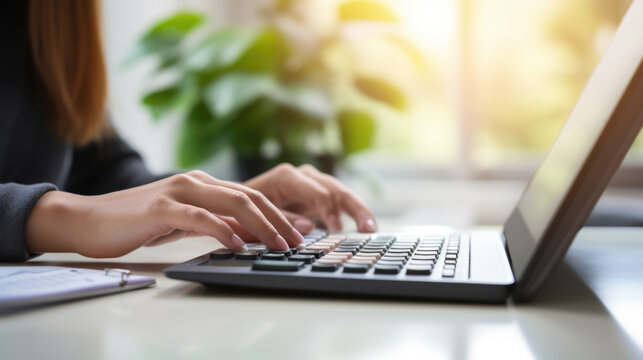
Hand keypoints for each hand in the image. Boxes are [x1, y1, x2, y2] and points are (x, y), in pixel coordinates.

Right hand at [25, 171, 305, 256]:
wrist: (89, 219)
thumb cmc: (137, 223)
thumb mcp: (184, 223)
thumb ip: (215, 224)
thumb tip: (250, 235)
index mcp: (203, 184)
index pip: (251, 196)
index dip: (279, 214)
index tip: (300, 232)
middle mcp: (196, 182)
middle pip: (249, 198)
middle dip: (279, 221)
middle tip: (297, 242)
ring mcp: (179, 191)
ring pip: (233, 203)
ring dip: (261, 226)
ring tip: (279, 245)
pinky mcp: (162, 207)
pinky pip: (201, 217)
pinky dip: (223, 231)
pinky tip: (238, 245)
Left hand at [244, 163, 376, 233]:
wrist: (238, 202)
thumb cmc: (245, 207)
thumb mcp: (258, 214)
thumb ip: (283, 219)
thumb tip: (309, 227)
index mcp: (288, 176)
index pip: (318, 192)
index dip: (330, 211)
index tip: (337, 231)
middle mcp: (304, 176)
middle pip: (336, 189)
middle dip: (354, 208)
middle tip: (368, 228)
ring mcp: (313, 184)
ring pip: (342, 194)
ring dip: (359, 210)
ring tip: (371, 228)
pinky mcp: (318, 195)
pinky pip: (339, 203)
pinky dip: (352, 214)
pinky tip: (364, 227)